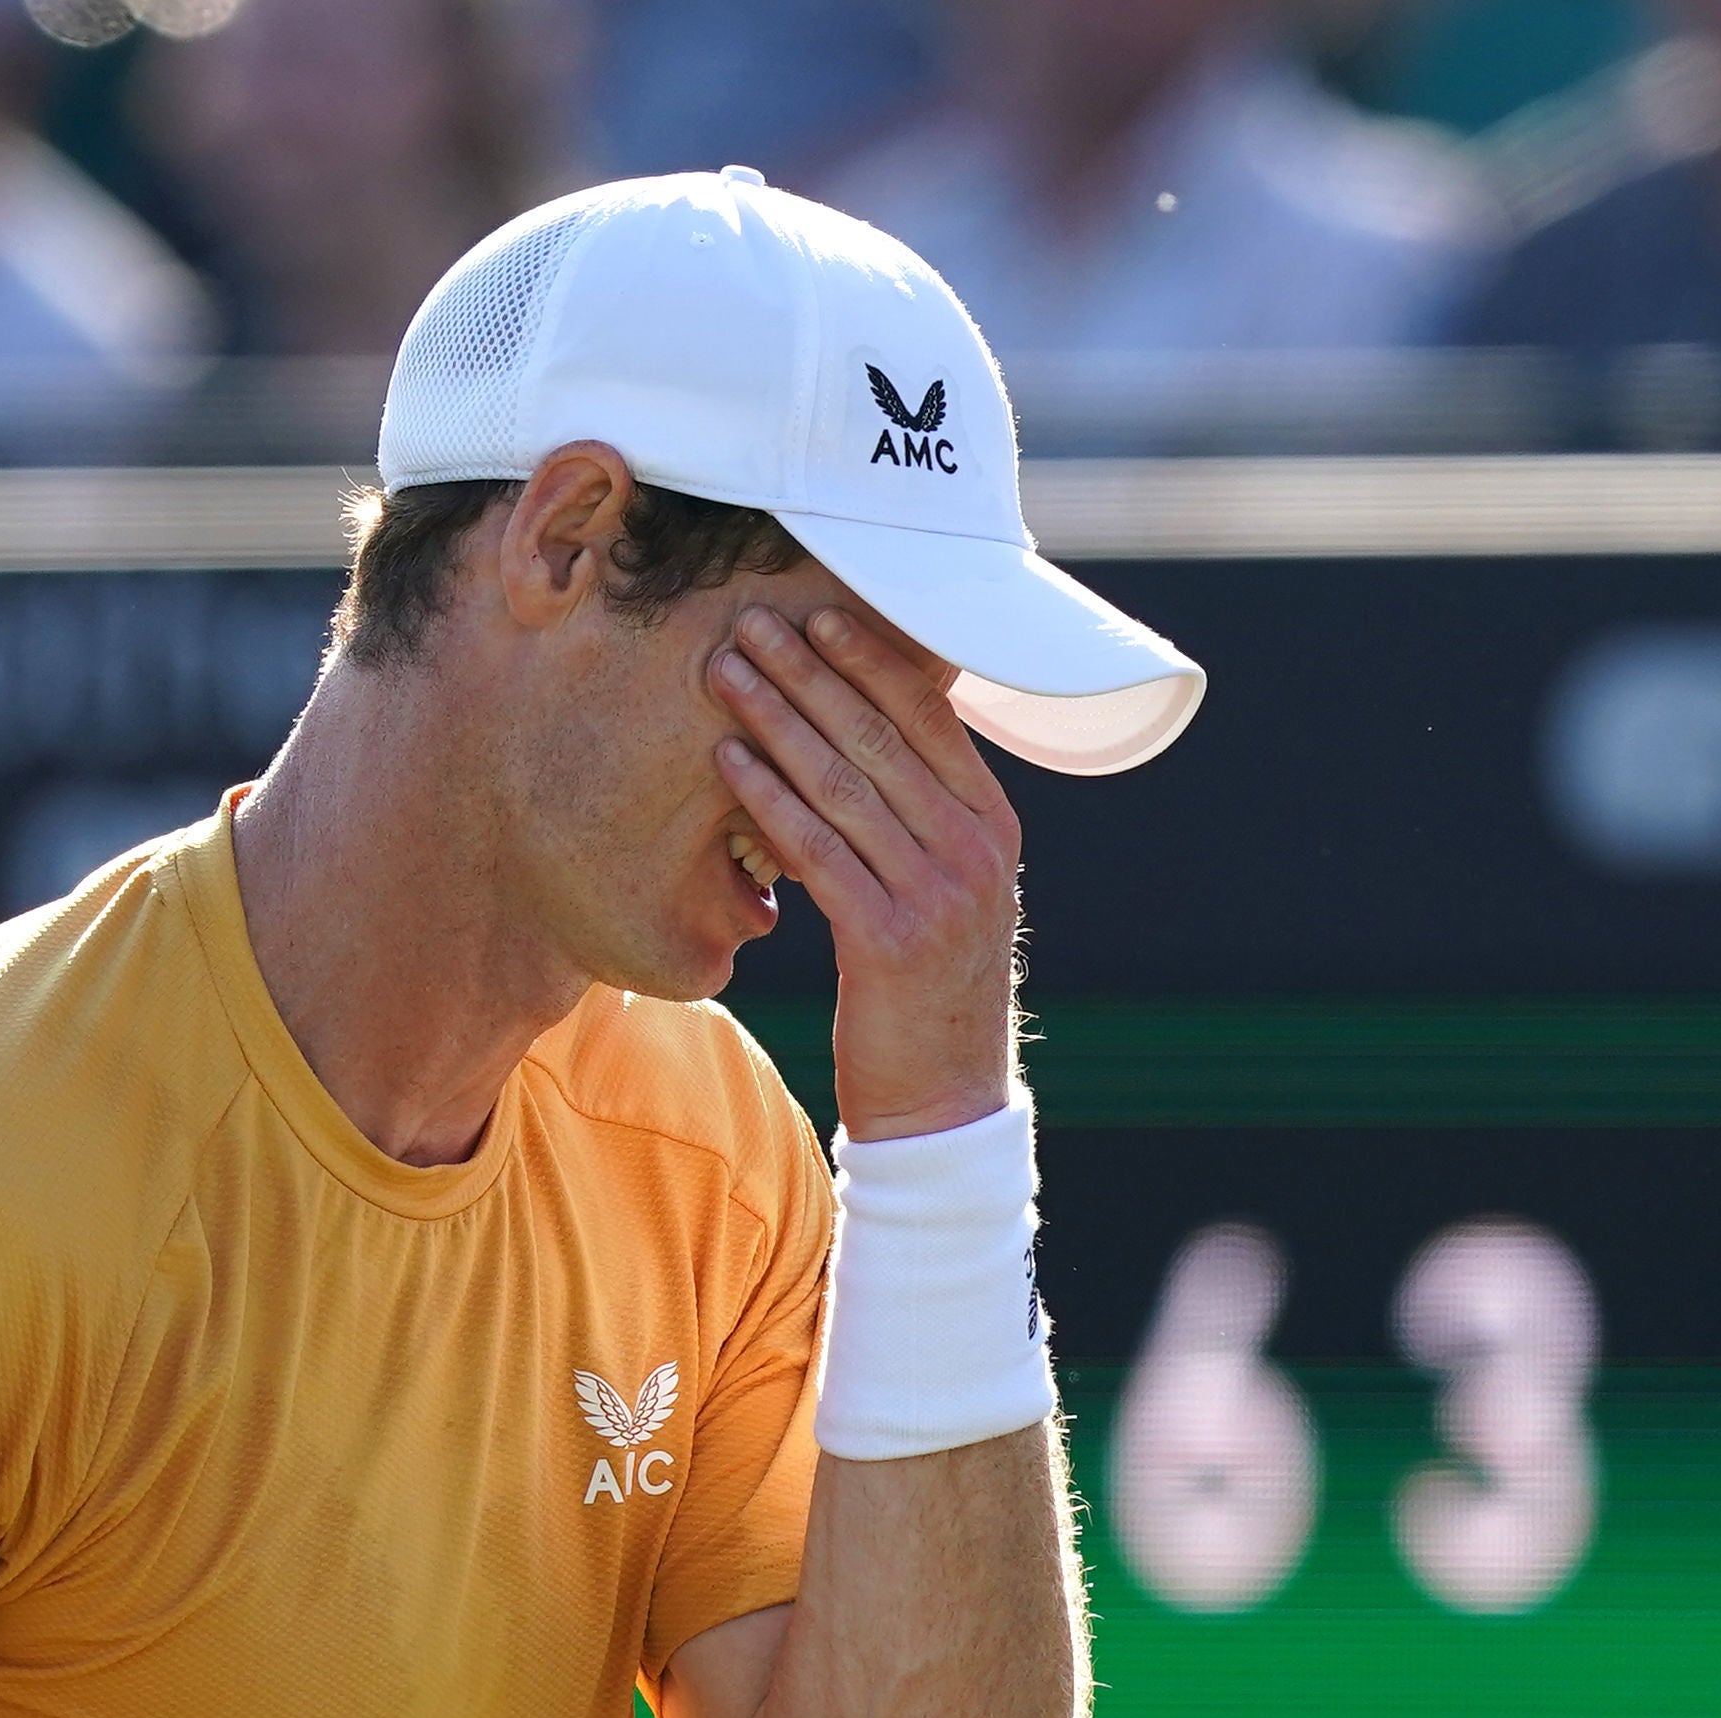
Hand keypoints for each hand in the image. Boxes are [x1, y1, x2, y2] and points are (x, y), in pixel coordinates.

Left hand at [710, 602, 1020, 1141]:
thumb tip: (866, 742)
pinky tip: (728, 760)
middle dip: (811, 673)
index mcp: (994, 829)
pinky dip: (768, 798)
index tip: (816, 613)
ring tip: (726, 672)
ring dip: (776, 719)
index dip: (871, 661)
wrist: (942, 1101)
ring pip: (844, 783)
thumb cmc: (926, 992)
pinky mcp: (887, 940)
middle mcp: (974, 853)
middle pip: (881, 738)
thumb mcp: (944, 895)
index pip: (931, 721)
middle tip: (753, 622)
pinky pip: (817, 849)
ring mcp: (936, 895)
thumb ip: (919, 822)